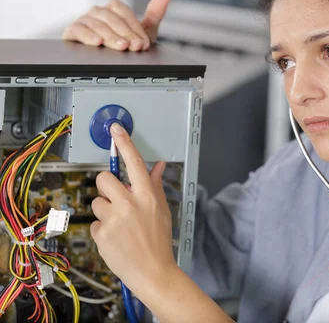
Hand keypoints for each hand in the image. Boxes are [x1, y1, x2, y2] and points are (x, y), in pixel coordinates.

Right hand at [62, 0, 171, 51]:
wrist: (105, 60)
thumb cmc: (123, 43)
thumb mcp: (142, 31)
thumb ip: (154, 14)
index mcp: (113, 9)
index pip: (123, 12)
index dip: (134, 27)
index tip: (143, 42)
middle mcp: (98, 12)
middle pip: (111, 18)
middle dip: (125, 34)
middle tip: (134, 46)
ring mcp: (84, 20)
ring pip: (96, 24)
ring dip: (110, 36)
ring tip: (121, 47)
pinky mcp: (72, 31)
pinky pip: (77, 29)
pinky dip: (87, 36)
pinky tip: (97, 42)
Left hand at [90, 123, 174, 294]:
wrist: (153, 271)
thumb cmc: (159, 241)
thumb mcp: (162, 210)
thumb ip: (156, 185)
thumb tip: (157, 166)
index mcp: (148, 195)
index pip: (134, 162)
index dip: (124, 143)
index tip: (115, 129)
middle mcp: (130, 203)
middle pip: (104, 179)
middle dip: (106, 187)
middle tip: (116, 200)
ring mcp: (114, 218)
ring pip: (97, 202)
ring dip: (105, 211)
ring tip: (119, 225)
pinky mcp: (101, 233)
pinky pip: (94, 222)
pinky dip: (102, 229)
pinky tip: (115, 238)